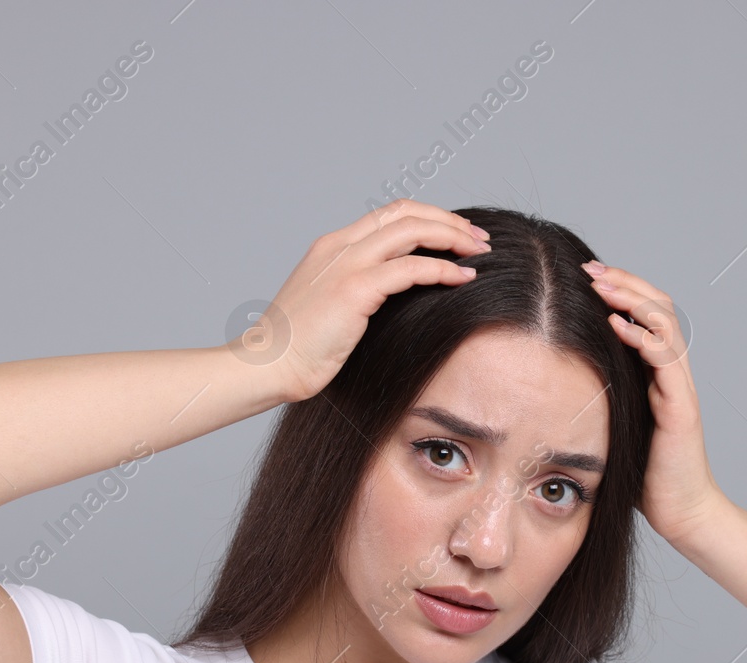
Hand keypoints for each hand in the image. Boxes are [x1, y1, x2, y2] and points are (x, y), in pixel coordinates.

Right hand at [241, 199, 489, 402]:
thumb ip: (358, 291)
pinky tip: (464, 278)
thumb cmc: (297, 348)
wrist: (267, 365)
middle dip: (448, 220)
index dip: (428, 218)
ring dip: (453, 237)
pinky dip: (443, 270)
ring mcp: (346, 264)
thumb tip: (395, 297)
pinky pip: (411, 268)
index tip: (456, 236)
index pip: (389, 215)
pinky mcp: (354, 290)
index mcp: (332, 246)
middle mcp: (339, 246)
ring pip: (412, 230)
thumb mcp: (329, 307)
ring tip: (479, 252)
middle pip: (406, 212)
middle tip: (478, 239)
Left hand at [582, 261, 722, 544]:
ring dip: (632, 299)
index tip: (583, 275)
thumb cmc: (641, 474)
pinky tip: (617, 325)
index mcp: (654, 372)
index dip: (618, 289)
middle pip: (657, 306)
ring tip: (602, 285)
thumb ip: (594, 397)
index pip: (644, 313)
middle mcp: (671, 372)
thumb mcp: (609, 424)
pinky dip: (643, 337)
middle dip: (624, 282)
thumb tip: (546, 381)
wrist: (680, 512)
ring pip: (665, 324)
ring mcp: (679, 387)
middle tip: (589, 268)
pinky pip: (667, 360)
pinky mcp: (682, 407)